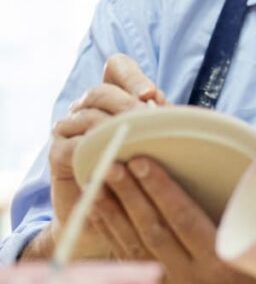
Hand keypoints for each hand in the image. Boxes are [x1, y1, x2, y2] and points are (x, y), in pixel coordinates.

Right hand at [47, 54, 166, 256]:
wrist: (117, 217)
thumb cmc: (144, 172)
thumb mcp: (158, 140)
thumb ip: (162, 120)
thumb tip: (168, 106)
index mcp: (114, 96)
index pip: (117, 67)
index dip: (132, 76)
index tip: (150, 95)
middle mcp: (87, 107)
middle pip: (102, 90)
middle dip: (127, 104)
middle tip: (148, 119)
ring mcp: (69, 128)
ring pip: (89, 115)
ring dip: (115, 126)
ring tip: (137, 138)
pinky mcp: (58, 154)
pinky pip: (75, 145)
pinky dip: (96, 149)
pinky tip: (114, 157)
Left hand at [94, 157, 255, 283]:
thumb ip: (246, 208)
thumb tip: (235, 161)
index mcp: (220, 260)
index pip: (183, 218)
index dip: (160, 189)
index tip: (143, 163)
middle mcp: (192, 277)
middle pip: (153, 231)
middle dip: (129, 196)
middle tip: (112, 167)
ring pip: (136, 247)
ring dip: (113, 214)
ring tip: (97, 186)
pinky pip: (132, 262)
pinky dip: (113, 237)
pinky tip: (101, 217)